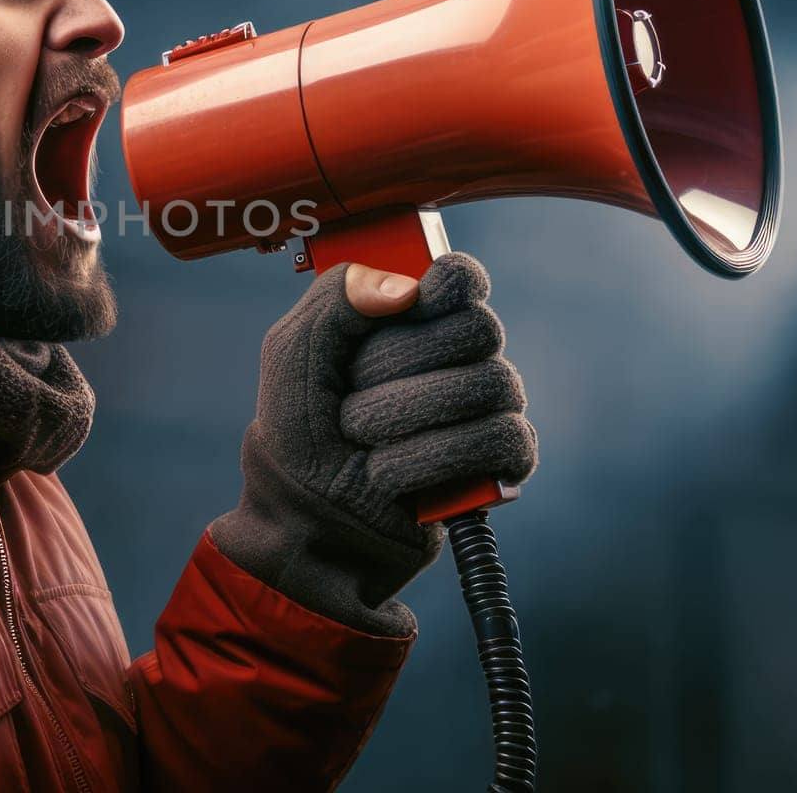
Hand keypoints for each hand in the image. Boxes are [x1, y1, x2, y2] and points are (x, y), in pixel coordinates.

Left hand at [209, 253, 535, 635]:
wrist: (307, 519)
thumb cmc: (301, 433)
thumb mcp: (293, 353)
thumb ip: (336, 299)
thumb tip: (408, 289)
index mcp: (415, 318)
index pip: (463, 277)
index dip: (446, 284)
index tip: (411, 304)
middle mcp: (462, 357)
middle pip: (476, 328)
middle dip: (398, 364)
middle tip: (351, 394)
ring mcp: (488, 408)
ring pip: (487, 384)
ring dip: (403, 415)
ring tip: (361, 440)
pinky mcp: (503, 463)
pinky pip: (500, 439)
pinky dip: (430, 458)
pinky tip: (389, 474)